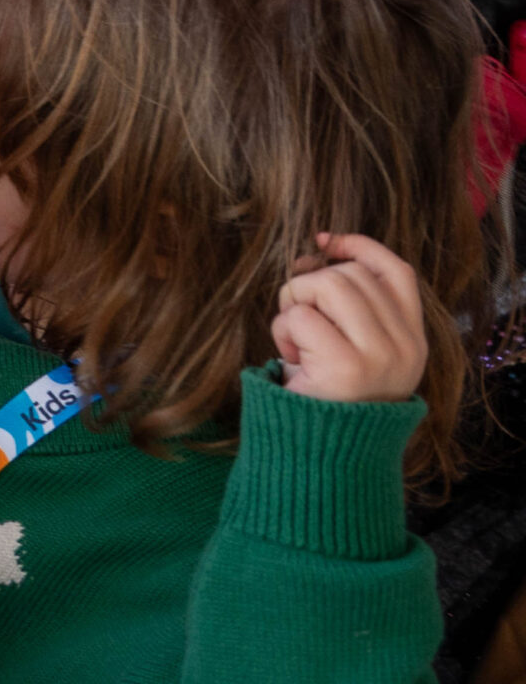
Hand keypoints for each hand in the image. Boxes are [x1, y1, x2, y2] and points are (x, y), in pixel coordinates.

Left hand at [272, 233, 428, 404]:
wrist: (324, 454)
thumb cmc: (329, 393)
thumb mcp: (353, 345)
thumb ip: (345, 302)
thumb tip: (314, 250)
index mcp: (413, 340)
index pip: (396, 271)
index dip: (359, 245)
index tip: (325, 241)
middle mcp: (405, 347)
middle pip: (348, 274)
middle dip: (310, 287)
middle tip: (301, 324)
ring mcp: (380, 356)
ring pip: (325, 285)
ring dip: (295, 305)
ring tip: (297, 342)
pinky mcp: (346, 366)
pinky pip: (300, 315)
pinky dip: (283, 331)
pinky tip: (292, 360)